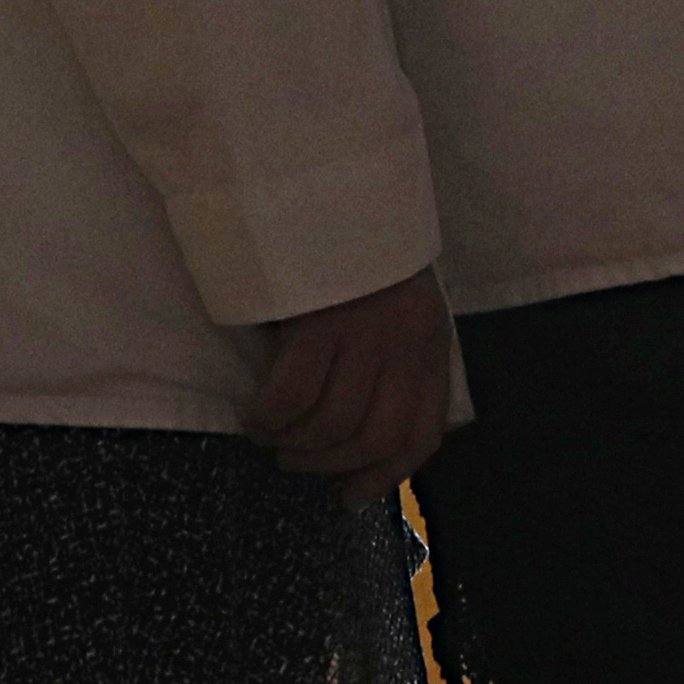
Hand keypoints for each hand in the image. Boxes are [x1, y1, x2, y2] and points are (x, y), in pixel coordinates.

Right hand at [245, 269, 450, 502]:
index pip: (421, 433)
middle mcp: (404, 344)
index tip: (350, 496)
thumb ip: (392, 363)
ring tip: (272, 440)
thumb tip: (357, 441)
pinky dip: (269, 418)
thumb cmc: (356, 254)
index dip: (386, 477)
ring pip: (331, 424)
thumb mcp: (396, 307)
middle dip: (329, 465)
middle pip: (373, 438)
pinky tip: (255, 417)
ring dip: (294, 446)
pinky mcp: (319, 323)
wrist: (331, 187)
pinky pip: (290, 395)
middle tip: (295, 464)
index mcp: (428, 343)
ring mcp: (363, 334)